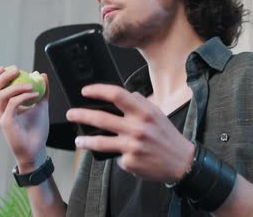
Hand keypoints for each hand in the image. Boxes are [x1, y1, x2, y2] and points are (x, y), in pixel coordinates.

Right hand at [0, 66, 49, 171]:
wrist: (37, 149)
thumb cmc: (37, 130)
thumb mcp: (41, 106)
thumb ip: (42, 91)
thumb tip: (42, 75)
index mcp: (2, 107)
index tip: (8, 67)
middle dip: (3, 76)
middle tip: (17, 70)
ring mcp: (0, 117)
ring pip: (1, 95)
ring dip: (16, 86)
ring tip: (31, 85)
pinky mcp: (6, 123)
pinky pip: (12, 104)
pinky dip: (23, 96)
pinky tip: (35, 95)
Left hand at [65, 84, 194, 182]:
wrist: (181, 162)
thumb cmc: (167, 136)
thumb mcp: (156, 113)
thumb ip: (139, 103)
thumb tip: (121, 94)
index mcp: (143, 112)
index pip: (116, 95)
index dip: (98, 90)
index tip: (85, 91)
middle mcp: (137, 127)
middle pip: (101, 118)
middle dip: (81, 115)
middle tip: (70, 114)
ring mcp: (132, 146)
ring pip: (100, 142)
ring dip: (85, 141)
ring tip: (78, 140)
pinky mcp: (130, 162)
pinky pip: (115, 157)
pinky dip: (115, 155)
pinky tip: (120, 156)